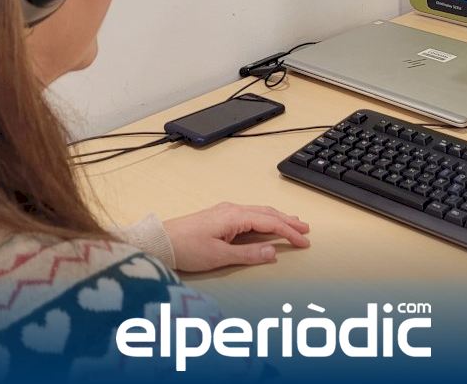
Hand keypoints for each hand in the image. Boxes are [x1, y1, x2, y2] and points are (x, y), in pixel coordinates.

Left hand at [164, 202, 310, 271]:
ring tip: (293, 223)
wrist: (160, 242)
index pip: (271, 223)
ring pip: (259, 212)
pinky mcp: (218, 216)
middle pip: (267, 213)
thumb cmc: (186, 248)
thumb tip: (273, 252)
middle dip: (288, 221)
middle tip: (306, 229)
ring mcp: (224, 211)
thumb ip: (248, 254)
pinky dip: (264, 218)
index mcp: (235, 216)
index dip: (290, 232)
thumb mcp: (220, 256)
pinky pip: (249, 214)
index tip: (304, 242)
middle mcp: (232, 209)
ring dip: (277, 218)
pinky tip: (266, 223)